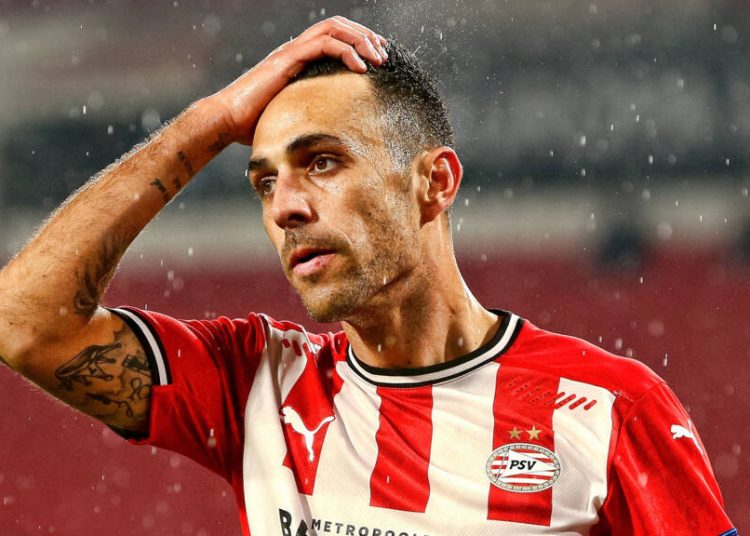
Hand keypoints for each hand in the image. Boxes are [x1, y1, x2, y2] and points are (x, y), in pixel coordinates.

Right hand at [204, 16, 387, 145]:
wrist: (227, 121)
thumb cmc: (255, 124)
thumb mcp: (294, 116)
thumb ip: (311, 114)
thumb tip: (332, 135)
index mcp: (299, 59)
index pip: (335, 37)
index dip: (360, 42)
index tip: (378, 58)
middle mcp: (296, 49)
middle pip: (338, 26)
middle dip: (366, 37)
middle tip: (385, 56)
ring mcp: (291, 51)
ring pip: (334, 29)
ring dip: (361, 40)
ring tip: (378, 60)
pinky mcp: (288, 59)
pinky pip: (324, 44)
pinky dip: (347, 52)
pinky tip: (361, 69)